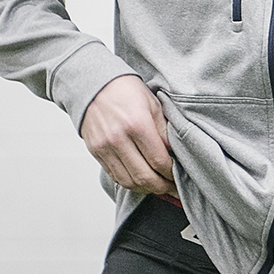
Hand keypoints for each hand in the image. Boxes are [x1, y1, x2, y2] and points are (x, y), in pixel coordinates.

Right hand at [80, 75, 176, 198]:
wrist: (94, 85)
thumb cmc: (126, 91)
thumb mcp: (153, 104)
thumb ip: (164, 131)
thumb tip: (175, 154)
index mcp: (137, 124)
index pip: (158, 160)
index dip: (171, 173)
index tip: (180, 176)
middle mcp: (118, 139)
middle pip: (143, 176)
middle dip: (161, 187)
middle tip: (173, 188)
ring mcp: (104, 148)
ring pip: (128, 181)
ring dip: (146, 188)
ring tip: (159, 187)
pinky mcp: (96, 152)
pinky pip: (115, 176)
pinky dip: (129, 182)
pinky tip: (141, 180)